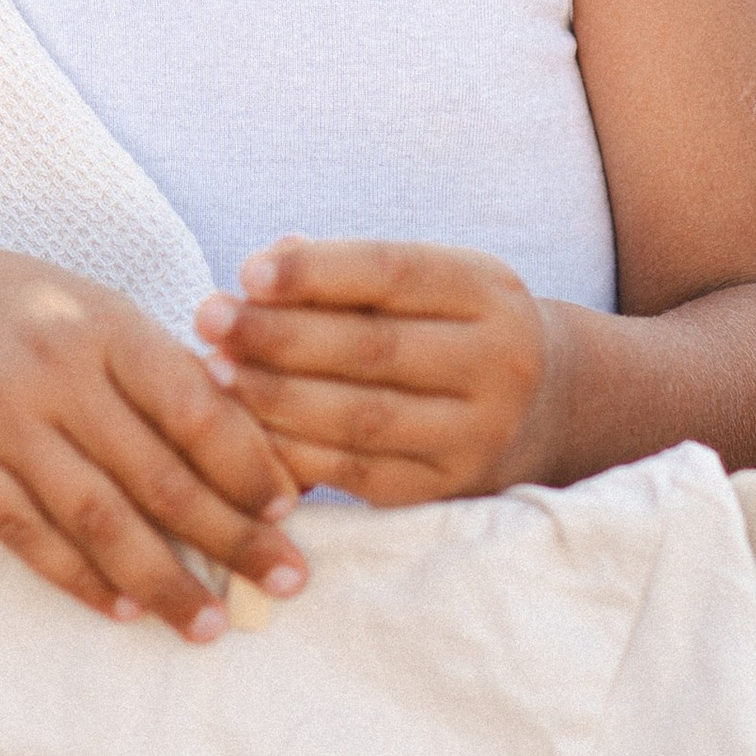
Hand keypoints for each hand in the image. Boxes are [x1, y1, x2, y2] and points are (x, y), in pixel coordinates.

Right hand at [0, 247, 308, 639]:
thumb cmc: (23, 321)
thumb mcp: (93, 316)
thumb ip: (165, 374)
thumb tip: (264, 461)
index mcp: (104, 321)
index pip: (194, 404)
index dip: (247, 464)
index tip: (290, 514)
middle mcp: (51, 363)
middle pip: (156, 472)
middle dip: (229, 537)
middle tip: (286, 584)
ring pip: (95, 516)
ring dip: (160, 580)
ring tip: (207, 624)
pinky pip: (24, 534)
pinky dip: (78, 578)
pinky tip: (122, 610)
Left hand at [194, 237, 560, 504]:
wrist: (547, 406)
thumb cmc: (450, 326)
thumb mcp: (427, 282)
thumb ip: (347, 271)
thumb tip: (263, 266)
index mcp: (488, 293)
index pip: (394, 273)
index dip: (316, 272)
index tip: (246, 271)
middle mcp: (497, 364)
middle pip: (372, 348)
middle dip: (279, 335)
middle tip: (208, 320)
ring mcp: (478, 434)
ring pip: (362, 417)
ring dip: (276, 396)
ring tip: (215, 373)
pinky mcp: (447, 489)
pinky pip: (358, 474)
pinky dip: (294, 452)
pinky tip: (243, 432)